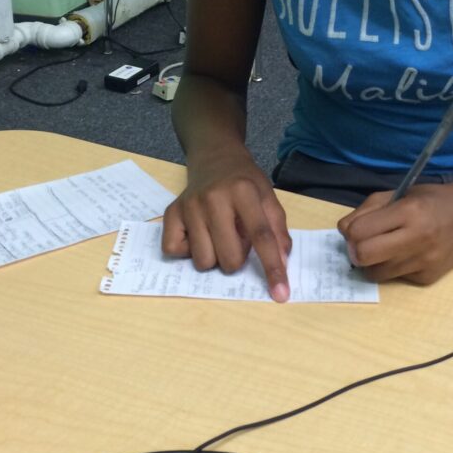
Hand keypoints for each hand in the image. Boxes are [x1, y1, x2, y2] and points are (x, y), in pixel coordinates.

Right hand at [162, 149, 291, 300]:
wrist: (215, 158)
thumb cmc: (245, 183)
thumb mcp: (269, 198)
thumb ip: (278, 231)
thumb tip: (282, 265)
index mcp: (244, 192)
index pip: (261, 236)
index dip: (273, 267)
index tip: (281, 294)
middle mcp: (214, 198)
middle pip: (229, 258)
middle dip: (237, 259)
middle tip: (236, 239)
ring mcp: (189, 206)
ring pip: (203, 261)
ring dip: (214, 257)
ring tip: (218, 235)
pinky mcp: (170, 213)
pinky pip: (174, 252)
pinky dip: (187, 251)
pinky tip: (197, 234)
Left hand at [337, 181, 452, 285]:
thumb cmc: (434, 200)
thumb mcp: (402, 193)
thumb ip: (370, 209)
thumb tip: (345, 231)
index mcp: (408, 212)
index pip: (359, 232)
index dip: (350, 231)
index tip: (354, 229)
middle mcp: (417, 239)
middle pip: (363, 256)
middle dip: (356, 251)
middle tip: (362, 244)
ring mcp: (424, 262)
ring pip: (376, 274)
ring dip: (373, 262)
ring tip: (385, 248)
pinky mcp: (428, 278)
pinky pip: (396, 278)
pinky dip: (394, 267)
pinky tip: (408, 253)